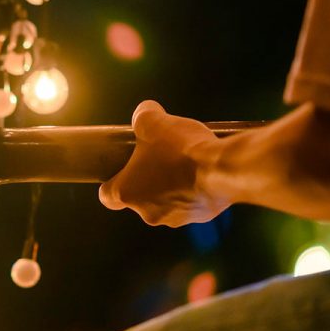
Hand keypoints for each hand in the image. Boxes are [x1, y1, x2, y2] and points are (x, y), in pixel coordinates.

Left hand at [98, 100, 228, 226]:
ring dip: (171, 184)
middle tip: (158, 157)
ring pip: (166, 201)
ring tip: (183, 161)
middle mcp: (148, 212)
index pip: (107, 196)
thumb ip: (142, 116)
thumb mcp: (152, 121)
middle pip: (140, 197)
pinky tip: (202, 170)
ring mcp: (176, 218)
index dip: (111, 182)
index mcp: (127, 193)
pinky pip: (191, 202)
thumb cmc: (180, 149)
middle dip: (147, 178)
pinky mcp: (200, 217)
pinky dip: (193, 189)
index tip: (120, 171)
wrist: (222, 168)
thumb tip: (145, 112)